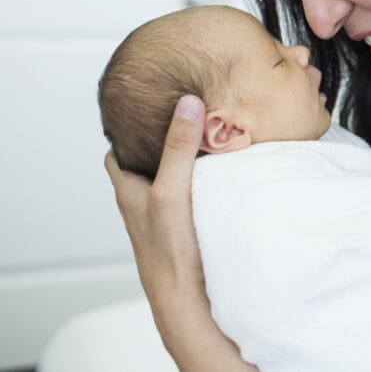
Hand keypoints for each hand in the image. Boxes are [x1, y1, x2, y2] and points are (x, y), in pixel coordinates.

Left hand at [105, 95, 206, 328]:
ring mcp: (163, 217)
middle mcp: (142, 202)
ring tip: (207, 141)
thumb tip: (188, 103)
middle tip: (184, 119)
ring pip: (169, 180)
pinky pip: (189, 195)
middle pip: (146, 163)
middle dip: (161, 143)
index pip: (117, 151)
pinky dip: (200, 183)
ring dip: (185, 163)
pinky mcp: (184, 228)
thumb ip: (179, 147)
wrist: (187, 299)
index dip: (128, 129)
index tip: (147, 109)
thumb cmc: (169, 249)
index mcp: (128, 189)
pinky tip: (221, 178)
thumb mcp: (171, 189)